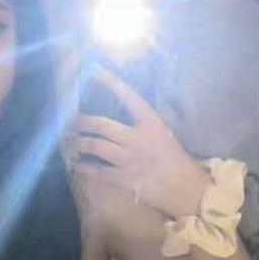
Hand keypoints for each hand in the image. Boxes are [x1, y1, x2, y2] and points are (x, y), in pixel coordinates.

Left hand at [65, 67, 211, 219]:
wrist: (186, 189)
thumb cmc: (176, 161)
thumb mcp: (164, 135)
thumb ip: (144, 126)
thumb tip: (120, 118)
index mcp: (152, 124)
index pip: (129, 97)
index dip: (110, 82)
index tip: (94, 70)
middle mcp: (138, 139)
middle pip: (101, 125)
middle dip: (81, 122)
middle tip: (72, 123)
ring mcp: (129, 159)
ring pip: (95, 146)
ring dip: (79, 143)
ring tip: (72, 142)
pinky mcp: (124, 179)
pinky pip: (96, 171)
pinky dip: (83, 167)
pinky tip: (77, 164)